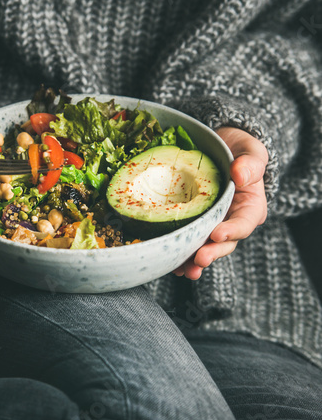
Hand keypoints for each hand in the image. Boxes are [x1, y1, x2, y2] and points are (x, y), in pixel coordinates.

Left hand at [173, 127, 267, 279]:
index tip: (217, 235)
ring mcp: (212, 224)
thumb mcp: (250, 151)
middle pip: (224, 243)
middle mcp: (231, 220)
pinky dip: (180, 252)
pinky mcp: (194, 224)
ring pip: (205, 247)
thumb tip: (240, 175)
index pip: (244, 223)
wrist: (219, 149)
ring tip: (184, 271)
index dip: (232, 231)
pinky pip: (188, 240)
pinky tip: (169, 261)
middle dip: (212, 253)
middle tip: (199, 260)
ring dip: (194, 261)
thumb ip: (250, 163)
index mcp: (249, 207)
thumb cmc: (238, 150)